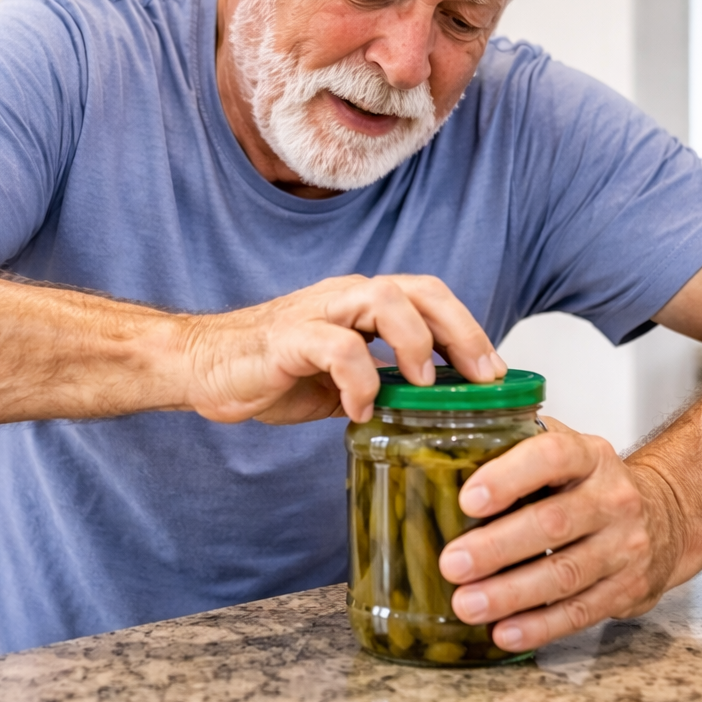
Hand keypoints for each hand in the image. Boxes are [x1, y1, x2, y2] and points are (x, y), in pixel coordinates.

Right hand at [178, 274, 506, 424]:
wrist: (204, 367)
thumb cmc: (273, 371)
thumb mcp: (344, 381)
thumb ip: (386, 385)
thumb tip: (437, 411)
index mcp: (364, 305)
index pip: (432, 299)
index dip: (471, 331)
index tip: (498, 376)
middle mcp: (346, 298)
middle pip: (421, 290)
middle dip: (462, 331)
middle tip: (484, 377)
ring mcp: (318, 313)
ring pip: (384, 299)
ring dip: (415, 342)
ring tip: (425, 386)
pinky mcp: (288, 339)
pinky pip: (336, 347)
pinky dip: (359, 379)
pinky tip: (360, 410)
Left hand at [437, 418, 685, 650]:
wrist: (666, 515)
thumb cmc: (592, 484)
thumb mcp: (567, 451)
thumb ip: (518, 449)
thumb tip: (447, 459)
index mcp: (590, 456)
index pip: (552, 457)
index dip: (508, 477)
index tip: (468, 499)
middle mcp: (613, 498)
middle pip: (553, 522)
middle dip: (497, 547)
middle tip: (453, 563)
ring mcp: (624, 546)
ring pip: (565, 573)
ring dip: (511, 593)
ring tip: (468, 604)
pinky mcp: (627, 589)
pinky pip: (580, 611)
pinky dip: (540, 625)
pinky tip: (505, 631)